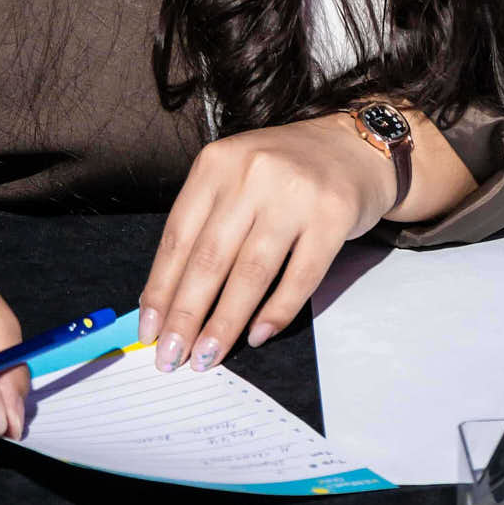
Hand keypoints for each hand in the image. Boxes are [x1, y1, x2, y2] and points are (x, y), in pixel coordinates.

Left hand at [139, 114, 394, 372]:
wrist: (355, 147)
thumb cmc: (285, 172)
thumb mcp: (235, 179)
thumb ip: (205, 226)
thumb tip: (167, 298)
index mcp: (217, 163)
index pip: (178, 236)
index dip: (160, 289)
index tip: (148, 330)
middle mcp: (253, 174)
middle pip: (210, 258)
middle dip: (186, 316)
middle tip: (171, 357)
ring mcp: (295, 194)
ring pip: (251, 272)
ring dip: (225, 323)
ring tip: (207, 356)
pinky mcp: (333, 215)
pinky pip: (300, 276)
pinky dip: (276, 311)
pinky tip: (257, 335)